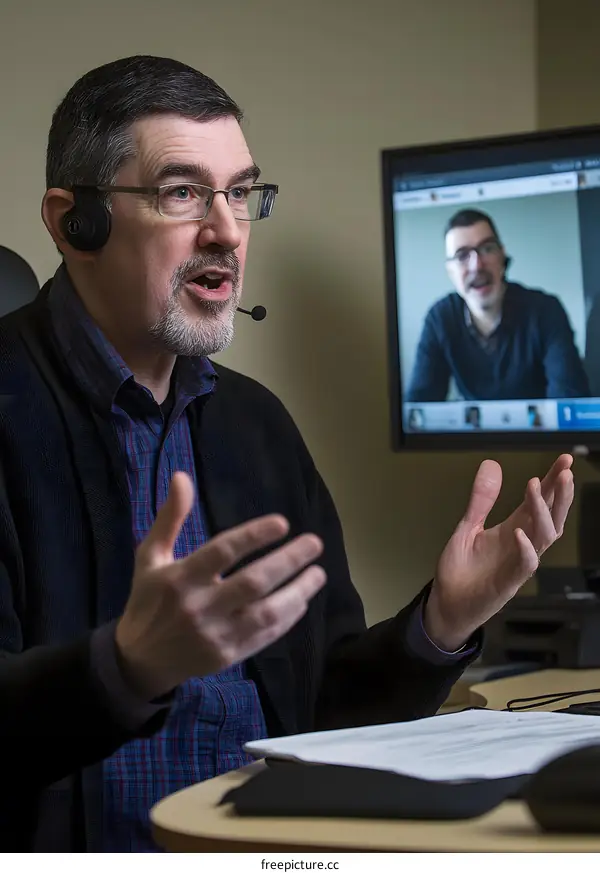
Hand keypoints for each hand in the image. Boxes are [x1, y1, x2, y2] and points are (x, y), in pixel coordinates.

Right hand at [115, 472, 325, 698]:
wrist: (140, 660)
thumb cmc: (148, 600)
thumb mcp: (150, 556)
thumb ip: (170, 518)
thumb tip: (181, 477)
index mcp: (179, 578)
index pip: (222, 552)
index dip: (254, 536)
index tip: (283, 523)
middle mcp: (199, 607)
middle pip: (252, 582)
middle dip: (288, 561)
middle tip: (314, 543)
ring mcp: (215, 635)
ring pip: (266, 613)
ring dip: (297, 592)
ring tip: (318, 573)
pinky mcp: (227, 657)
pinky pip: (265, 636)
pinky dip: (287, 618)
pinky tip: (301, 600)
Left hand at [424, 454, 573, 651]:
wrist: (446, 603)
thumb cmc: (461, 569)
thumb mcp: (468, 526)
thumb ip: (481, 499)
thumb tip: (491, 464)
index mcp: (514, 529)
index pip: (540, 502)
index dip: (552, 482)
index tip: (564, 460)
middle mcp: (522, 544)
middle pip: (551, 517)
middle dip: (560, 494)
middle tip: (564, 472)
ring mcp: (518, 563)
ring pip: (543, 536)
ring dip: (542, 511)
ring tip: (536, 486)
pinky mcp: (508, 582)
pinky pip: (524, 565)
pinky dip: (525, 549)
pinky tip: (520, 532)